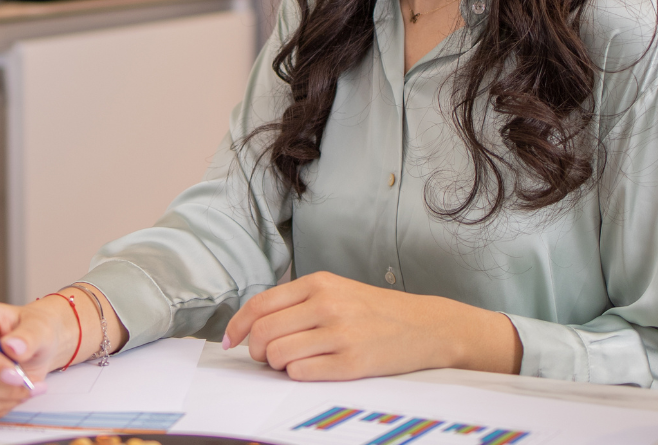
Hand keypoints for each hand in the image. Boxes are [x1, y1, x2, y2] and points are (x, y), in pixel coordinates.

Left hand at [220, 271, 522, 379]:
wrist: (426, 326)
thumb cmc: (377, 311)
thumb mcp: (337, 290)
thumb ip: (299, 301)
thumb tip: (255, 323)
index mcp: (319, 283)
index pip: (260, 304)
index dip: (238, 326)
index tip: (230, 341)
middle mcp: (327, 305)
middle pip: (264, 332)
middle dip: (256, 350)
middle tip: (266, 357)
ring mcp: (340, 334)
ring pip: (279, 355)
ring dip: (277, 365)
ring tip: (292, 363)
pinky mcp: (352, 363)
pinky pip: (302, 373)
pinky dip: (297, 375)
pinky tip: (310, 369)